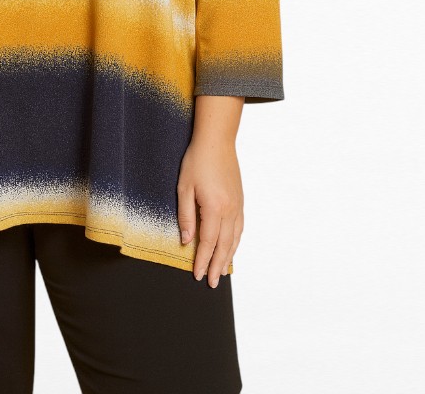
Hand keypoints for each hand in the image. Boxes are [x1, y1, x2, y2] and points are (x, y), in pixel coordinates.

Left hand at [176, 136, 243, 285]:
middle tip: (213, 283)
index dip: (203, 261)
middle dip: (217, 266)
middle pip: (224, 245)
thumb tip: (186, 240)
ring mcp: (238, 206)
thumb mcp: (184, 188)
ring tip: (223, 272)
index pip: (208, 242)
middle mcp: (230, 210)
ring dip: (228, 257)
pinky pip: (240, 228)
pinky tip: (231, 248)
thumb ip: (185, 216)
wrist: (217, 141)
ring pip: (234, 239)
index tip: (198, 275)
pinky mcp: (240, 200)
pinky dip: (236, 242)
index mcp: (215, 208)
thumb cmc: (197, 161)